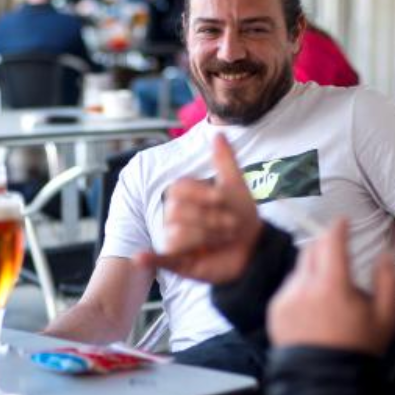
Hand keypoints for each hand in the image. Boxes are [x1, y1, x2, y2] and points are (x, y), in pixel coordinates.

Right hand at [134, 133, 262, 283]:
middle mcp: (174, 217)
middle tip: (230, 225)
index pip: (178, 189)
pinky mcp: (178, 261)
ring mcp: (175, 239)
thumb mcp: (235, 186)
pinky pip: (159, 259)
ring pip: (176, 235)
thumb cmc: (241, 215)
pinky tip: (140, 258)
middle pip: (176, 213)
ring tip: (222, 239)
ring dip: (206, 237)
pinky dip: (148, 259)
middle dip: (209, 219)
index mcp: (183, 197)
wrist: (254, 247)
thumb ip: (225, 160)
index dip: (200, 194)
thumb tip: (219, 133)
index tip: (221, 200)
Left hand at [267, 219, 394, 354]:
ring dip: (313, 271)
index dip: (338, 228)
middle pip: (311, 250)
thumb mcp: (386, 318)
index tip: (342, 222)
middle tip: (337, 255)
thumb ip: (387, 281)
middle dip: (324, 247)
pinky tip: (315, 311)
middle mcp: (304, 287)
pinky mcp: (275, 311)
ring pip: (299, 270)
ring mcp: (286, 299)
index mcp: (332, 286)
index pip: (331, 242)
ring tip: (330, 297)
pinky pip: (288, 289)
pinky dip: (301, 290)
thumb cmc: (359, 351)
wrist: (325, 383)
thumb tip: (384, 255)